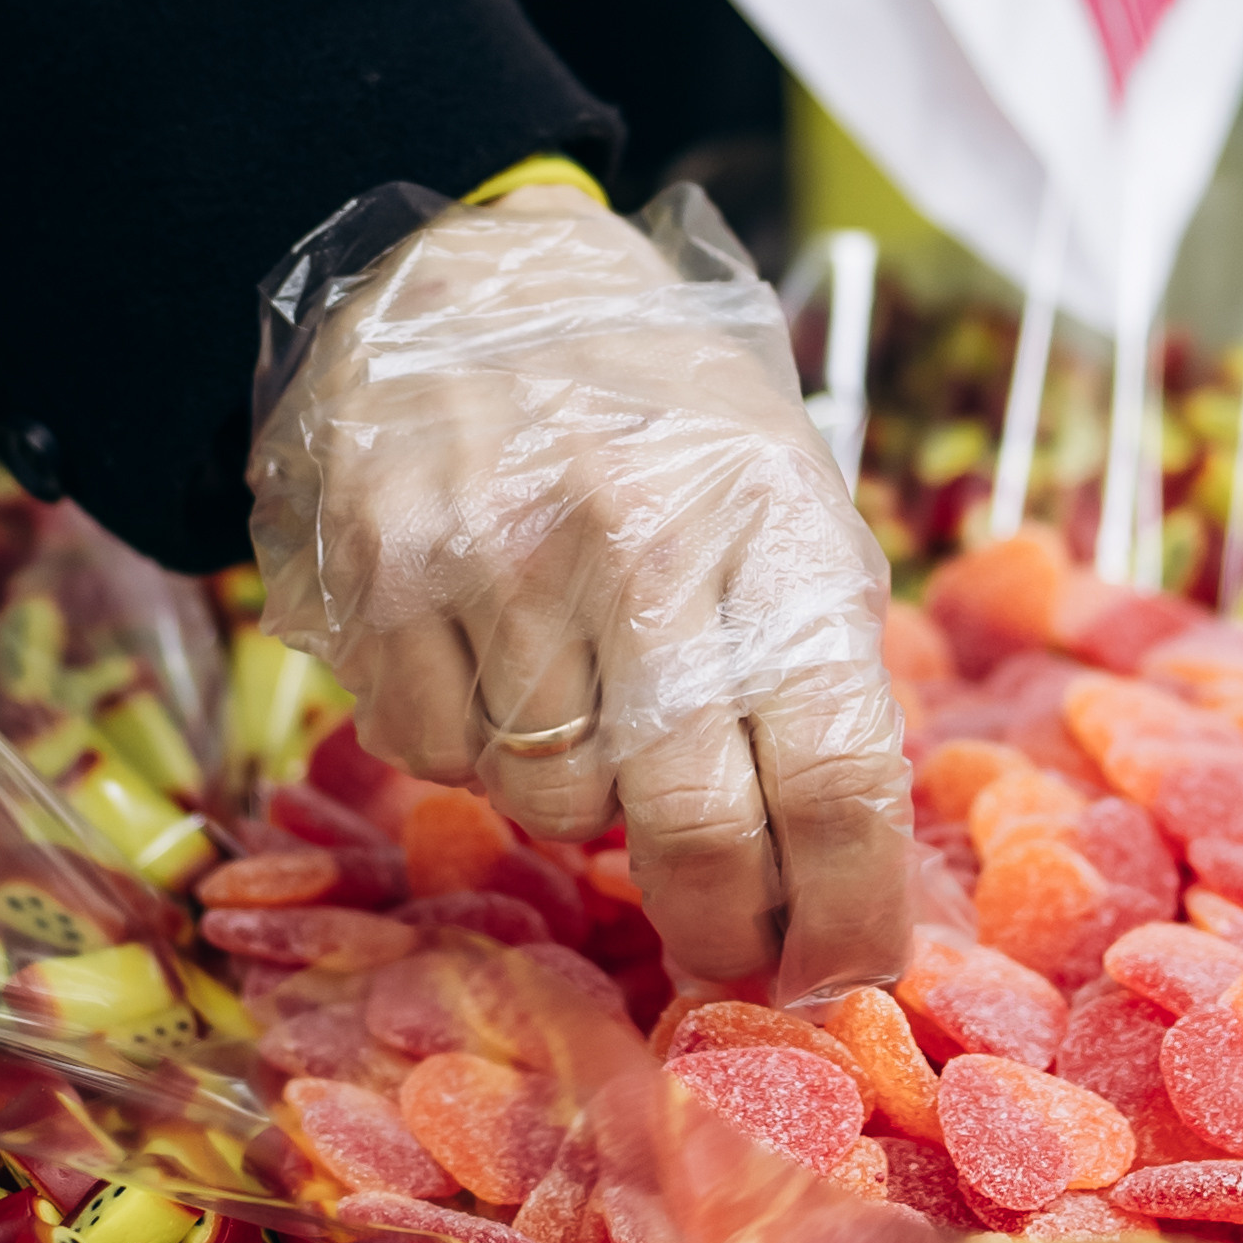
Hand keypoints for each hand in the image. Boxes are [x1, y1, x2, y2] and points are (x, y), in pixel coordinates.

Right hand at [247, 180, 909, 998]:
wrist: (476, 274)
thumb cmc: (659, 412)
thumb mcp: (784, 493)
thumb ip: (818, 656)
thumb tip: (854, 868)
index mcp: (775, 522)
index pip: (839, 772)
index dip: (849, 909)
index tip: (841, 969)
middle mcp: (646, 540)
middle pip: (696, 828)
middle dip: (720, 925)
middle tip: (725, 950)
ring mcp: (505, 555)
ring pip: (553, 803)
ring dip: (582, 804)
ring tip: (592, 721)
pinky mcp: (387, 568)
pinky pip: (436, 753)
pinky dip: (471, 748)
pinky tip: (494, 670)